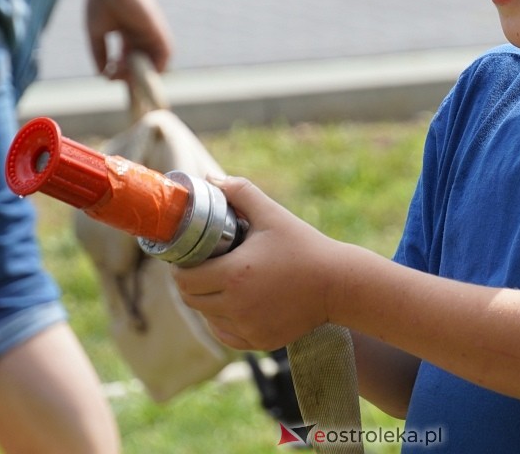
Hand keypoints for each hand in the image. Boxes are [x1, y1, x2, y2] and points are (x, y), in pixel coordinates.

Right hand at [85, 0, 172, 76]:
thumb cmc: (101, 2)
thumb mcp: (96, 33)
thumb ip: (99, 54)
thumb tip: (102, 74)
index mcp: (127, 33)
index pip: (128, 60)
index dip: (120, 73)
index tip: (109, 79)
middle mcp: (141, 35)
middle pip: (140, 65)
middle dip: (128, 77)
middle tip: (113, 77)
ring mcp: (151, 34)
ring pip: (152, 64)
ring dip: (137, 74)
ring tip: (119, 71)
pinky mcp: (160, 32)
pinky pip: (164, 57)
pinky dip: (152, 68)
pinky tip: (132, 68)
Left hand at [173, 175, 347, 350]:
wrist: (339, 284)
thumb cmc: (305, 247)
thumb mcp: (272, 215)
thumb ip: (240, 193)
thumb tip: (210, 179)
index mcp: (234, 274)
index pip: (185, 278)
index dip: (181, 266)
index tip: (188, 255)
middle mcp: (237, 306)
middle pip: (191, 299)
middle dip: (190, 282)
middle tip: (201, 266)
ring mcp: (249, 327)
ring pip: (207, 317)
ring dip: (205, 301)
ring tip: (217, 282)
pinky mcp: (260, 341)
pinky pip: (225, 335)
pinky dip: (222, 322)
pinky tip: (231, 305)